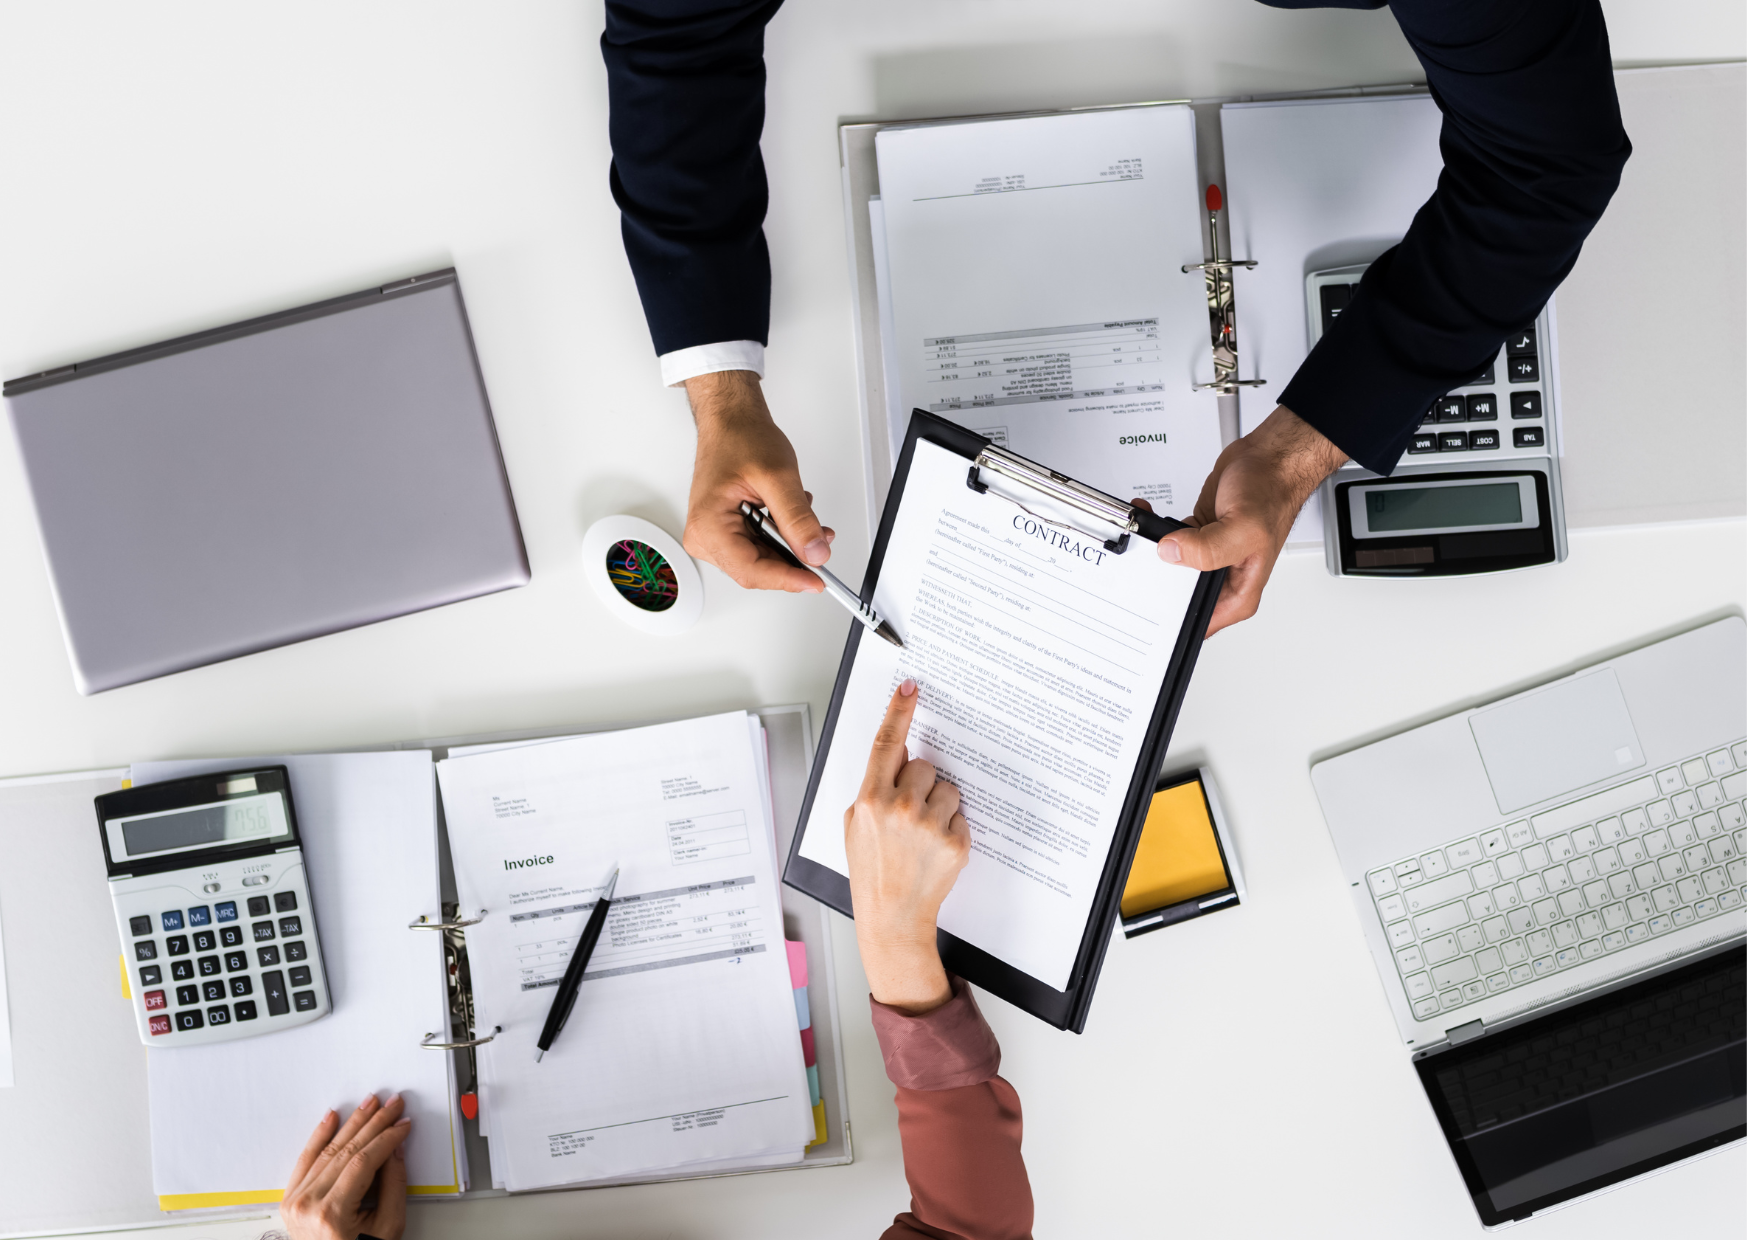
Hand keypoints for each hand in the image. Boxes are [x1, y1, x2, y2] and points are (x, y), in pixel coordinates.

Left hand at [280, 1093, 410, 1239]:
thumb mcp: (388, 1227)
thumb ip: (393, 1186)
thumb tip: (395, 1149)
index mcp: (332, 1214)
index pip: (363, 1161)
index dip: (387, 1138)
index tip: (403, 1124)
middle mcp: (309, 1204)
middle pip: (346, 1151)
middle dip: (374, 1124)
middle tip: (392, 1105)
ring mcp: (296, 1201)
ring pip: (328, 1150)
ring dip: (351, 1123)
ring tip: (369, 1104)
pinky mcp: (291, 1199)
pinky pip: (306, 1160)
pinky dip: (319, 1136)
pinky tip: (331, 1118)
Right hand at [682, 370, 834, 592]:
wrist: (731, 421)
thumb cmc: (740, 438)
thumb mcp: (778, 478)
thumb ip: (798, 520)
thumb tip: (815, 553)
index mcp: (708, 526)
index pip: (751, 571)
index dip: (788, 579)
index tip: (816, 580)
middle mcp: (705, 536)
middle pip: (757, 569)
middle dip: (793, 561)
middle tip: (821, 546)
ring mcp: (714, 535)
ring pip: (761, 560)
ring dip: (789, 546)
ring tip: (806, 519)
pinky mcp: (726, 531)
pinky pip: (759, 547)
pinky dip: (781, 537)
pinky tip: (789, 515)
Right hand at [844, 679, 970, 1013]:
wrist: (892, 914)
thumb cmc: (872, 870)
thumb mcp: (856, 824)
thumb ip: (873, 788)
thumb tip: (894, 754)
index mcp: (871, 799)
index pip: (886, 743)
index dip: (898, 712)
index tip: (910, 688)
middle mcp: (900, 808)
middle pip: (924, 766)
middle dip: (920, 783)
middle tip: (909, 813)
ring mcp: (929, 824)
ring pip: (947, 788)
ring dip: (939, 804)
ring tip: (922, 834)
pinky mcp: (954, 840)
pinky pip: (960, 814)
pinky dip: (951, 827)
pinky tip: (934, 848)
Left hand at [1153, 405, 1346, 635]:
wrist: (1270, 460)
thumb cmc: (1273, 493)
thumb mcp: (1243, 527)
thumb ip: (1206, 548)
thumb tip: (1171, 553)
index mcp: (1239, 592)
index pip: (1200, 625)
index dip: (1173, 625)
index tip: (1148, 612)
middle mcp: (1224, 578)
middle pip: (1178, 597)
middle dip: (1154, 586)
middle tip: (1136, 569)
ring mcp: (1209, 557)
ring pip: (1170, 569)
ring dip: (1152, 556)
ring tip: (1140, 539)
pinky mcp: (1197, 536)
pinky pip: (1168, 543)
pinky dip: (1154, 532)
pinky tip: (1147, 520)